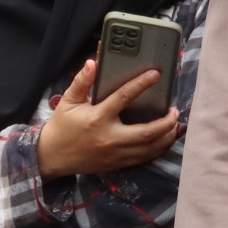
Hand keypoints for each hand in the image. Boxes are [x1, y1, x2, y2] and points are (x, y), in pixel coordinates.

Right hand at [36, 58, 181, 176]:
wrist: (52, 157)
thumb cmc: (62, 126)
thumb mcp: (68, 101)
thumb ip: (81, 82)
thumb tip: (92, 63)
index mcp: (97, 118)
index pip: (123, 98)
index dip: (141, 84)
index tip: (156, 74)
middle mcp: (109, 137)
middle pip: (146, 132)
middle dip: (166, 122)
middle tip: (175, 110)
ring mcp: (115, 153)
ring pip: (149, 148)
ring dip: (166, 137)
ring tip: (175, 124)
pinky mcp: (117, 164)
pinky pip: (143, 158)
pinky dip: (158, 149)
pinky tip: (165, 140)